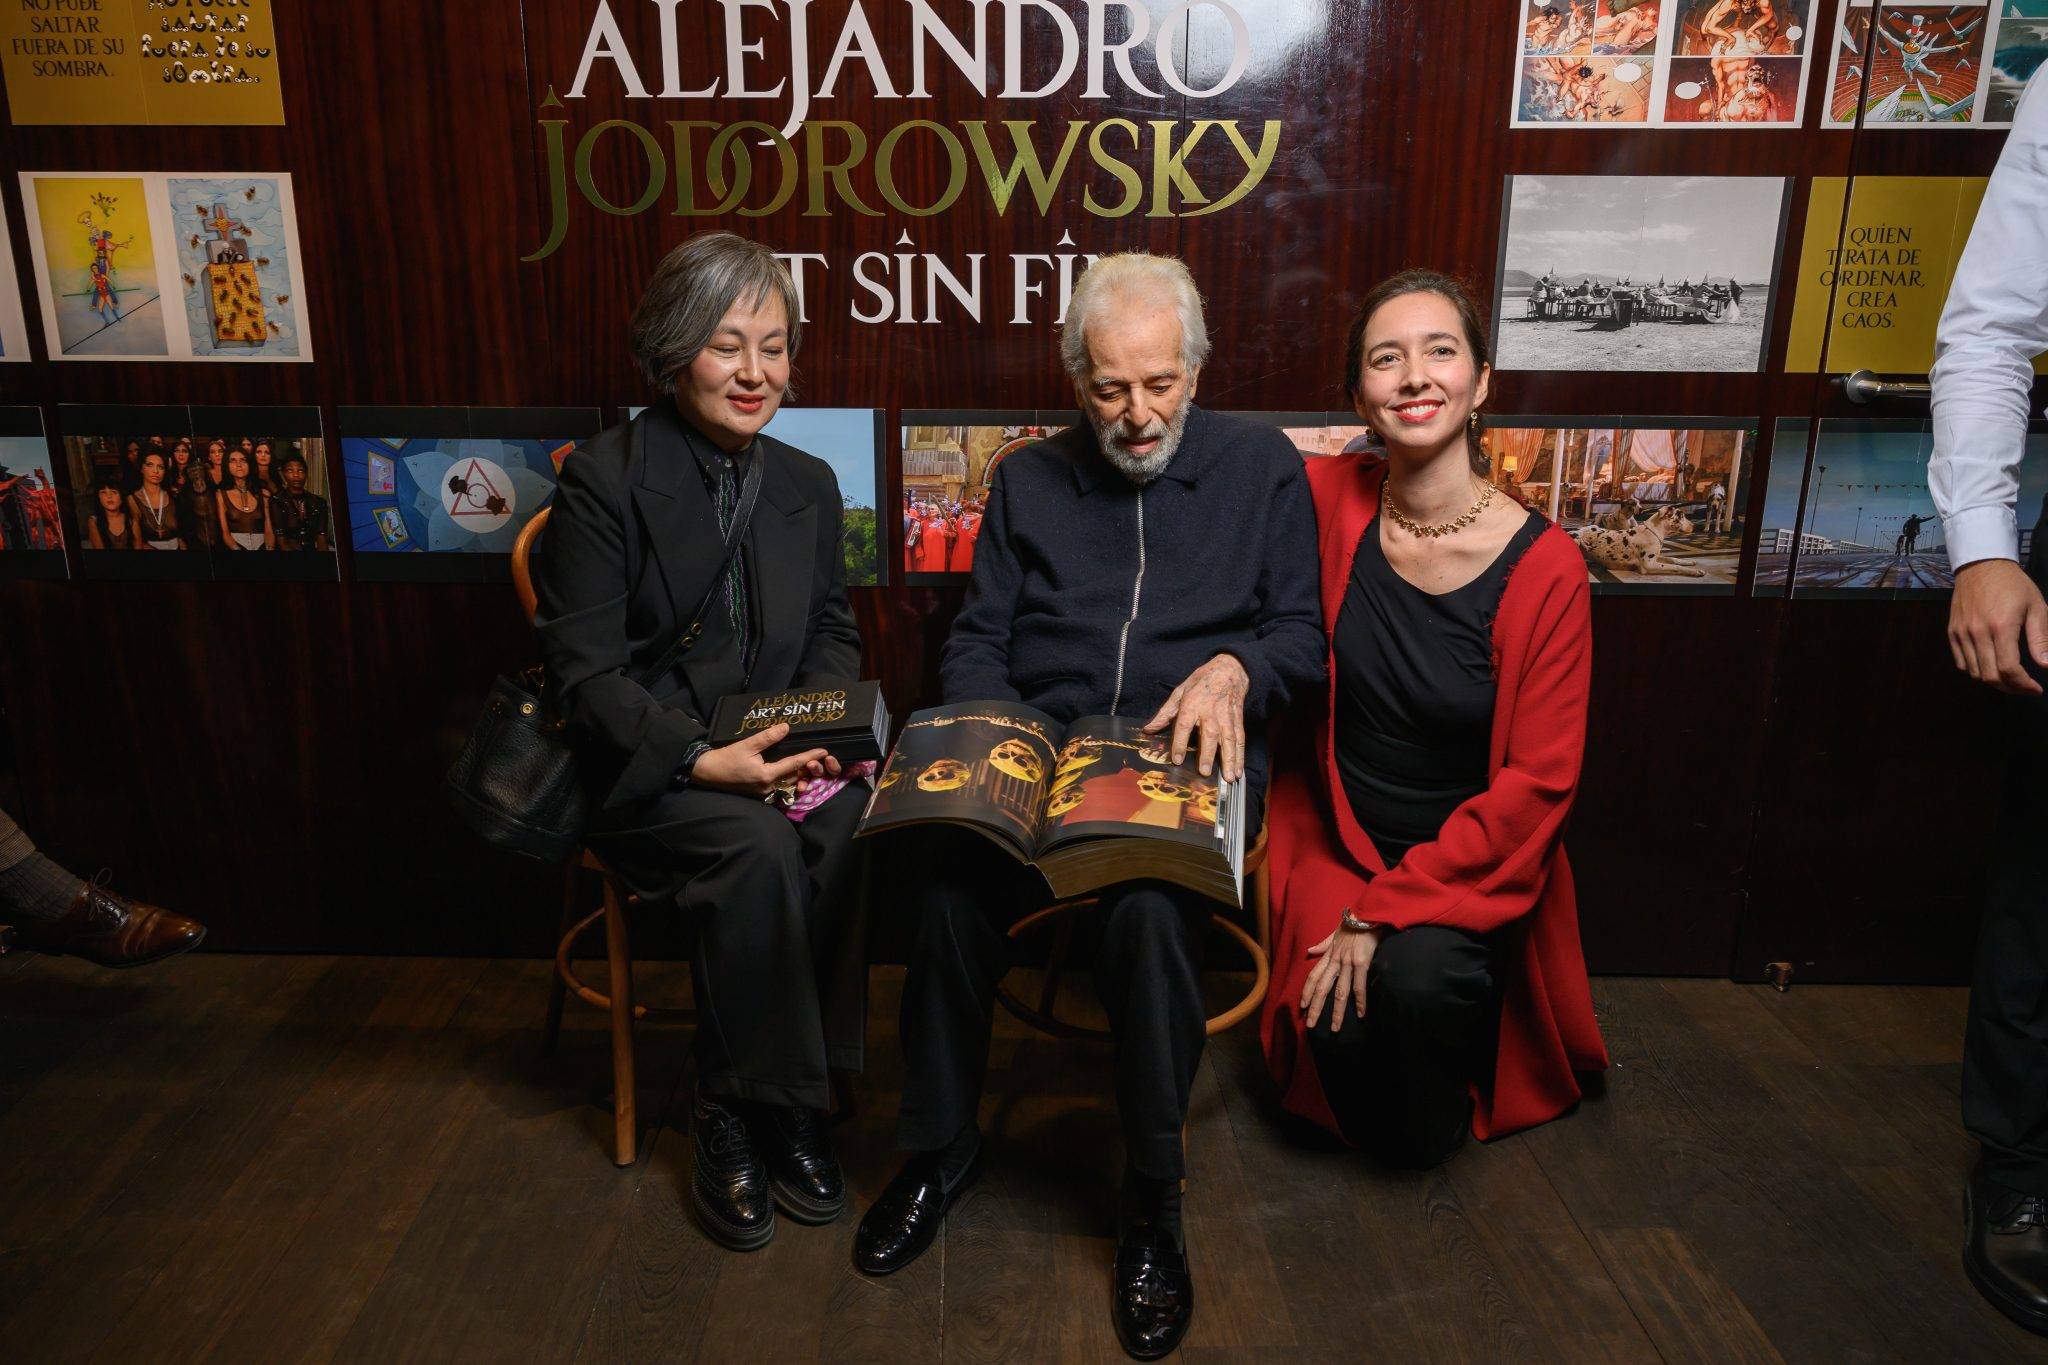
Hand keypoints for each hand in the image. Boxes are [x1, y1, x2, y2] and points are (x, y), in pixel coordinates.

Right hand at [689, 724, 829, 796]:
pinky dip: (787, 779)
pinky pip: (779, 787)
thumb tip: (786, 727)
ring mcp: (764, 793)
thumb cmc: (726, 758)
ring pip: (788, 783)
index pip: (794, 764)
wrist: (707, 773)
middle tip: (820, 757)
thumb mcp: (747, 744)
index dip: (810, 756)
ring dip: (799, 774)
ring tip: (810, 764)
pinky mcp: (759, 794)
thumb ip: (768, 737)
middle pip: (794, 776)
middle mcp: (768, 787)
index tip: (824, 751)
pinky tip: (792, 772)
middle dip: (808, 767)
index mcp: (766, 775)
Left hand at [1142, 654, 1248, 780]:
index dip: (1179, 743)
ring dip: (1229, 759)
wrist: (1229, 670)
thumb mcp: (1179, 692)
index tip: (1177, 759)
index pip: (1184, 725)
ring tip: (1229, 777)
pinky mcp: (1237, 720)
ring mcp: (1226, 717)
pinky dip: (1240, 756)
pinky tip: (1239, 770)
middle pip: (1209, 734)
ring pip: (1228, 740)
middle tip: (1205, 772)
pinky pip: (1239, 739)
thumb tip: (1148, 729)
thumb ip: (1165, 713)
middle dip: (1208, 754)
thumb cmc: (1201, 681)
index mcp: (1192, 704)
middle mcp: (1210, 712)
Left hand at [1300, 921, 1381, 1031]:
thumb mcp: (1334, 933)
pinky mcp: (1362, 963)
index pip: (1313, 976)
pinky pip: (1359, 986)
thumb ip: (1322, 944)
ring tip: (1335, 1028)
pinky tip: (1361, 1014)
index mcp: (1329, 955)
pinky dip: (1360, 1001)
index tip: (1302, 1006)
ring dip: (1337, 1012)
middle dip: (1315, 1008)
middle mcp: (1335, 961)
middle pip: (1322, 988)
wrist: (1367, 913)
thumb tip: (1309, 950)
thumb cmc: (1353, 922)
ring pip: (1340, 992)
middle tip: (1310, 1025)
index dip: (1307, 992)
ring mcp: (1348, 963)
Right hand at [1948, 559, 2047, 695]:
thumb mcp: (2036, 607)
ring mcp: (1962, 633)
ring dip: (1994, 681)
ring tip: (2010, 678)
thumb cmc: (2013, 585)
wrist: (1982, 565)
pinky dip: (1977, 670)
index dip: (2024, 685)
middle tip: (2025, 687)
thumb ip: (2041, 638)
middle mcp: (1978, 632)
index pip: (2009, 669)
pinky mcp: (1953, 632)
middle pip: (1991, 676)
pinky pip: (1962, 662)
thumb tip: (2046, 665)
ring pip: (1976, 673)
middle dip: (2011, 688)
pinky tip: (1991, 665)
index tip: (2036, 688)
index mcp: (2002, 626)